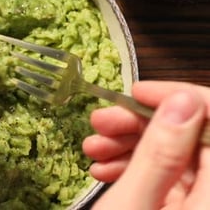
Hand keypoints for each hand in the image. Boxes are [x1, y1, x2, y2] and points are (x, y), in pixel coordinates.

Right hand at [83, 81, 209, 208]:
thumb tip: (182, 102)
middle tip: (101, 122)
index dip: (181, 97)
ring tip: (93, 148)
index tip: (137, 92)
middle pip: (190, 137)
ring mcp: (196, 203)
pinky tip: (102, 169)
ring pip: (173, 153)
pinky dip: (132, 167)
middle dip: (141, 123)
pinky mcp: (179, 209)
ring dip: (129, 144)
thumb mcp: (131, 203)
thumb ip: (160, 155)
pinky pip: (162, 175)